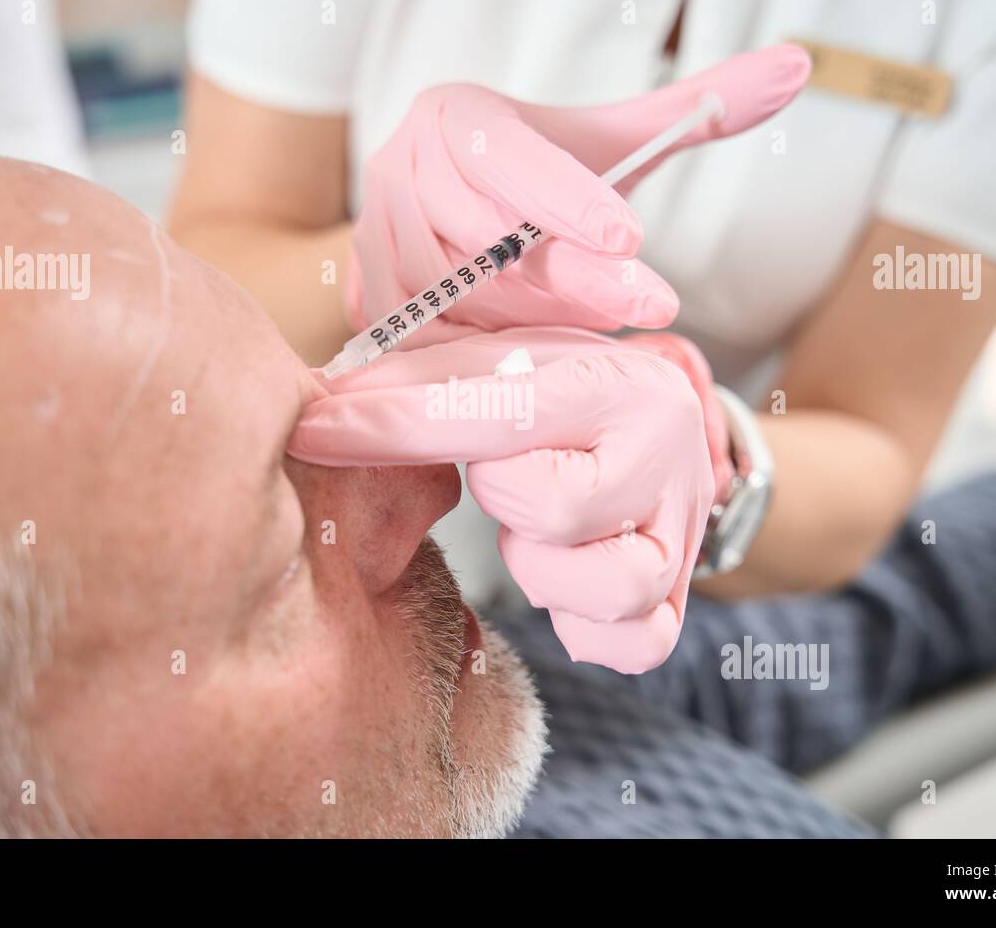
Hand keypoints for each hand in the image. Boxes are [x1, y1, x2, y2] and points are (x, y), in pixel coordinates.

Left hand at [287, 327, 715, 672]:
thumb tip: (319, 401)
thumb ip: (416, 374)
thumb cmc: (555, 385)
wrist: (650, 419)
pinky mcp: (673, 598)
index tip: (318, 430)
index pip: (499, 411)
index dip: (394, 426)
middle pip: (559, 509)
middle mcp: (666, 460)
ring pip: (613, 585)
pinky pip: (639, 643)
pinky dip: (585, 626)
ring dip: (546, 569)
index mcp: (620, 382)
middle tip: (501, 478)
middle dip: (504, 498)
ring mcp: (677, 536)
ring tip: (532, 534)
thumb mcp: (492, 351)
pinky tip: (559, 585)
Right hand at [347, 45, 810, 343]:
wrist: (462, 215)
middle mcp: (403, 165)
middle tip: (647, 305)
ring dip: (531, 322)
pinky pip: (430, 338)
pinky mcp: (367, 293)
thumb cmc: (545, 182)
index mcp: (459, 116)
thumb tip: (796, 68)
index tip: (632, 239)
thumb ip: (697, 108)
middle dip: (573, 280)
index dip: (570, 201)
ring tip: (588, 326)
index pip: (513, 158)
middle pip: (488, 241)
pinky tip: (530, 352)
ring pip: (460, 299)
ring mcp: (376, 234)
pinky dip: (484, 351)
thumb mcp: (616, 143)